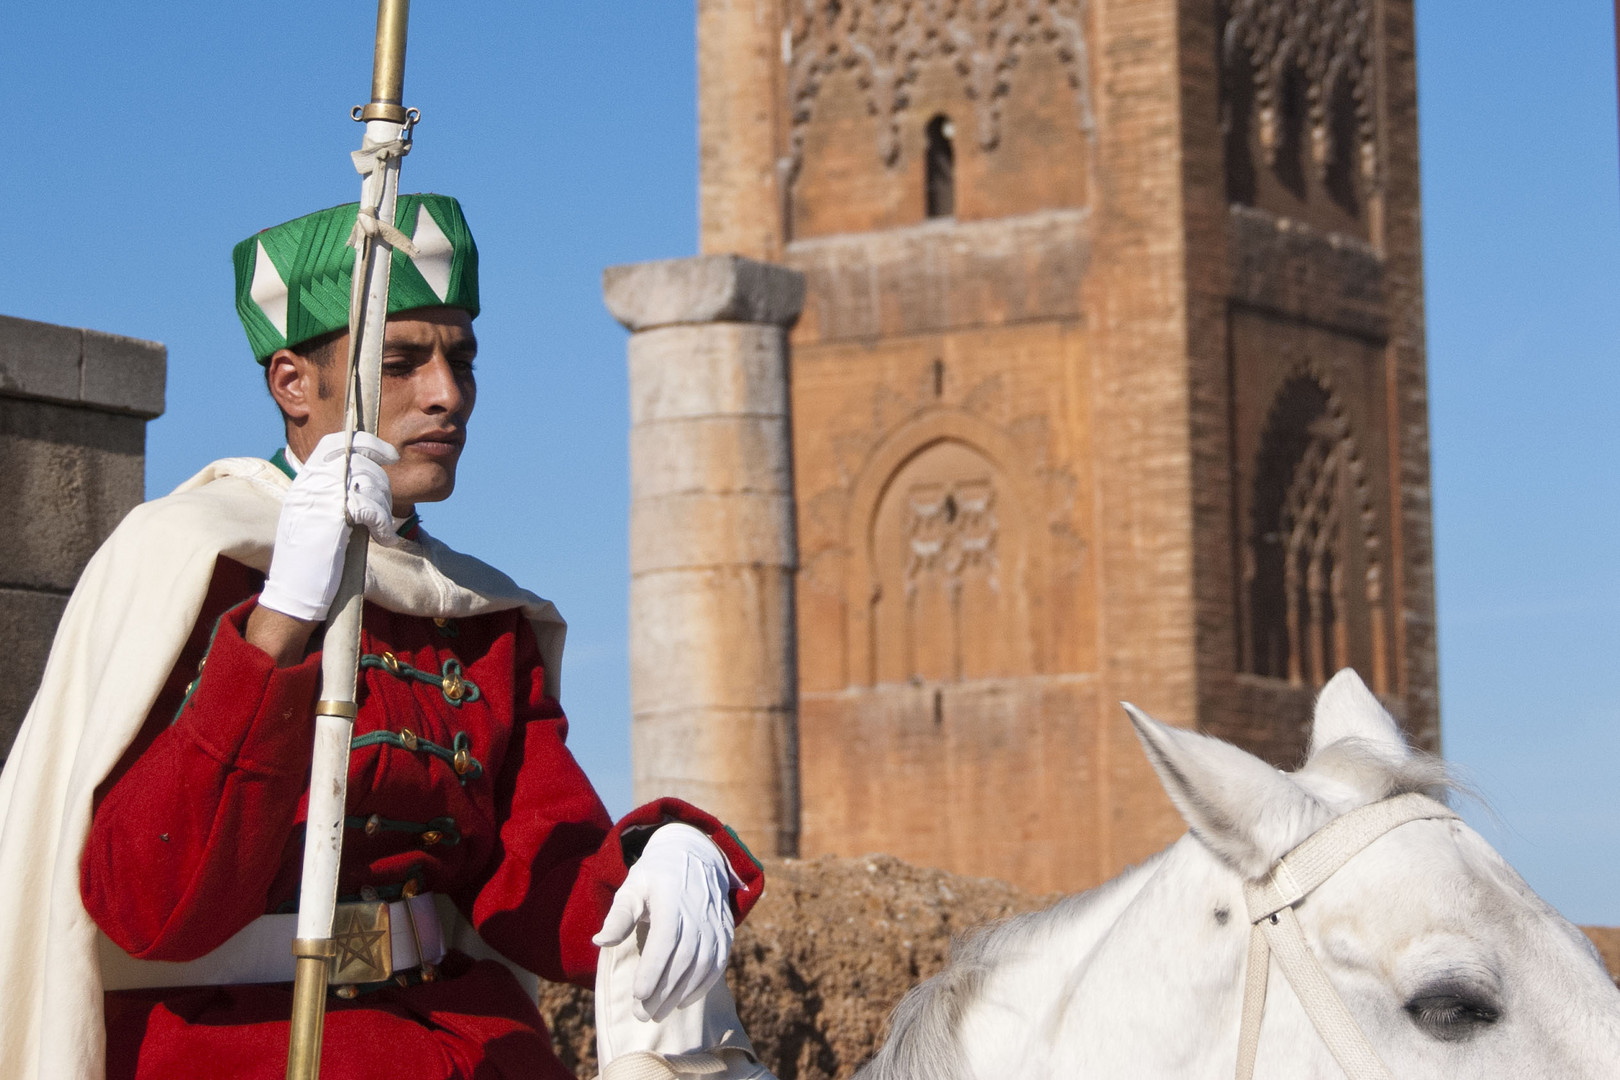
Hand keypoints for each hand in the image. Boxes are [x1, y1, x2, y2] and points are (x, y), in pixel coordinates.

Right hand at [259, 431, 399, 622]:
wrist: (294, 589)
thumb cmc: (310, 558)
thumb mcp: (314, 514)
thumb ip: (333, 491)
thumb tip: (364, 476)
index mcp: (306, 479)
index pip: (337, 442)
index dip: (368, 444)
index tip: (389, 454)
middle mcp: (311, 482)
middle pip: (362, 463)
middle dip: (382, 484)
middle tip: (381, 510)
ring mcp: (320, 496)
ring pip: (370, 484)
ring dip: (383, 509)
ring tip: (380, 530)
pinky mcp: (333, 516)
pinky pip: (372, 509)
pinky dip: (383, 525)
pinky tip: (384, 538)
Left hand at [593, 824, 736, 1022]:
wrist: (694, 856)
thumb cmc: (655, 876)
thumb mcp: (632, 887)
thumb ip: (619, 916)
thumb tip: (601, 942)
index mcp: (671, 899)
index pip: (665, 940)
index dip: (654, 969)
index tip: (638, 995)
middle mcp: (698, 912)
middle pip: (683, 959)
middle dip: (663, 991)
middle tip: (642, 1014)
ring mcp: (715, 923)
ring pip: (702, 966)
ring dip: (680, 993)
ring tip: (658, 1012)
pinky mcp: (725, 932)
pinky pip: (718, 964)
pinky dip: (702, 986)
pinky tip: (683, 1000)